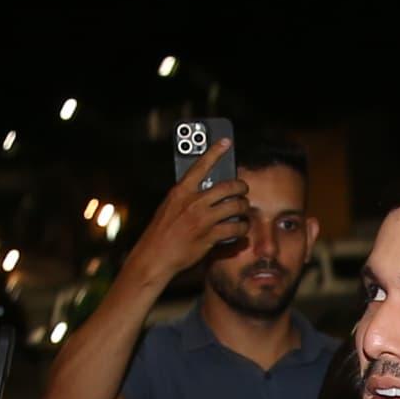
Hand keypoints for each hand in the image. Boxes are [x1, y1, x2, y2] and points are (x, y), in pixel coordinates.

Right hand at [122, 142, 246, 288]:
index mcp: (180, 191)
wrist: (154, 257)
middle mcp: (193, 202)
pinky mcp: (210, 236)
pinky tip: (240, 230)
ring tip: (244, 211)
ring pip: (236, 206)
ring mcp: (202, 219)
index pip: (200, 165)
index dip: (215, 151)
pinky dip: (242, 229)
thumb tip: (207, 191)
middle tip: (243, 190)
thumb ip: (187, 197)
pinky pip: (235, 228)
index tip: (226, 141)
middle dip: (241, 187)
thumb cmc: (161, 233)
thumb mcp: (170, 207)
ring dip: (244, 208)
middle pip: (228, 186)